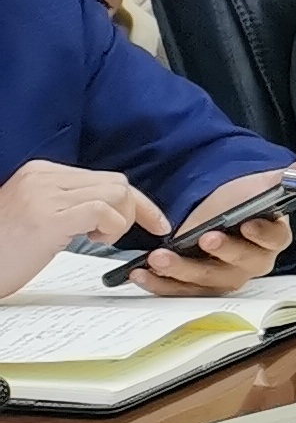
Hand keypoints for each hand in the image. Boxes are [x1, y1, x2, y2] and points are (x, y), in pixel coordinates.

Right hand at [0, 159, 165, 298]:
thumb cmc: (5, 249)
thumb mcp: (38, 216)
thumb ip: (69, 205)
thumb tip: (111, 209)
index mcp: (41, 173)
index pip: (104, 177)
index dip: (135, 201)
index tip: (154, 220)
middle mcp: (43, 177)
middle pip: (117, 182)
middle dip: (137, 209)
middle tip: (135, 233)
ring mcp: (45, 196)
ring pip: (116, 194)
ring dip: (122, 221)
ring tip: (100, 238)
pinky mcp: (48, 218)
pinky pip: (103, 211)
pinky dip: (113, 227)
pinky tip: (95, 240)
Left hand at [132, 155, 295, 295]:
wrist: (209, 208)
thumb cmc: (239, 198)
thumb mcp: (265, 182)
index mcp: (273, 239)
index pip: (274, 240)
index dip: (261, 234)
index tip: (246, 223)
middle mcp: (252, 263)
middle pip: (239, 266)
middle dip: (218, 254)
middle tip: (202, 239)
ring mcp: (224, 277)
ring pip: (208, 282)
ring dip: (183, 272)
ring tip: (160, 258)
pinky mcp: (196, 286)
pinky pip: (181, 291)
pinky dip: (160, 284)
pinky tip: (141, 273)